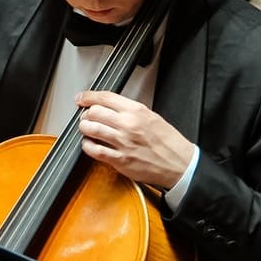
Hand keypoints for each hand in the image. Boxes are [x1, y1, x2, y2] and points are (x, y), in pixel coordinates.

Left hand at [75, 90, 194, 190]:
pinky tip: (90, 144)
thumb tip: (110, 107)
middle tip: (86, 117)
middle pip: (93, 112)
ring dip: (85, 128)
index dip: (88, 96)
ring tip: (87, 129)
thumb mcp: (152, 116)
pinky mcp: (119, 160)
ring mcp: (122, 142)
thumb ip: (130, 111)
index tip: (81, 98)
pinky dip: (87, 146)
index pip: (105, 97)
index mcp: (137, 111)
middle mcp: (128, 125)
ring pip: (91, 129)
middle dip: (86, 114)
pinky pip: (94, 150)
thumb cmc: (169, 143)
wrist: (179, 164)